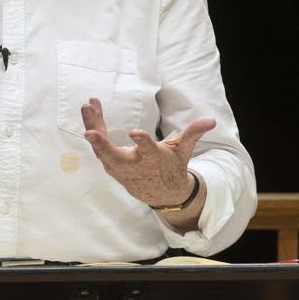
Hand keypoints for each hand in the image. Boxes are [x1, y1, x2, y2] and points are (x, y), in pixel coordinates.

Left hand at [81, 97, 213, 207]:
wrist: (162, 194)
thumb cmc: (172, 166)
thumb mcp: (183, 151)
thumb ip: (193, 133)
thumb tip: (211, 120)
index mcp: (153, 160)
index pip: (148, 151)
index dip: (143, 143)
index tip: (135, 132)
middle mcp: (133, 166)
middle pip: (114, 157)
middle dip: (102, 145)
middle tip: (90, 131)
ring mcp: (119, 167)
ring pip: (102, 149)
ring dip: (93, 127)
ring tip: (87, 106)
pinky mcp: (110, 165)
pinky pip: (98, 146)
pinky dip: (93, 128)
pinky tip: (89, 109)